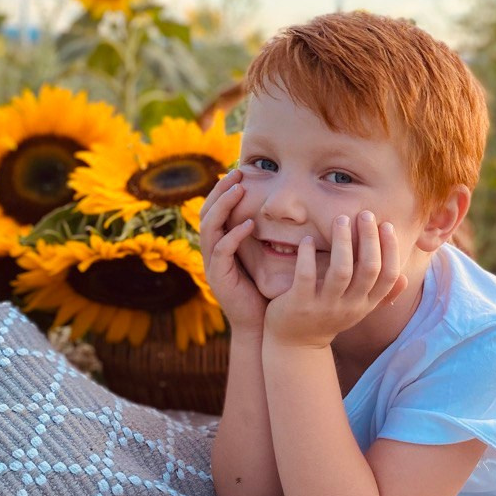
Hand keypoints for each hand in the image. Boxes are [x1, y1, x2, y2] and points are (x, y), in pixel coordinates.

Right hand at [199, 169, 266, 331]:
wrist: (261, 324)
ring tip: (239, 190)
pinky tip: (249, 224)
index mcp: (220, 243)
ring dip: (224, 206)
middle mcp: (211, 251)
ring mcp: (212, 264)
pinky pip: (222, 250)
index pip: (215, 209)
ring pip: (209, 227)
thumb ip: (267, 234)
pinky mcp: (219, 277)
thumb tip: (289, 208)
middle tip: (237, 172)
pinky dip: (233, 235)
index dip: (223, 189)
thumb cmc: (266, 289)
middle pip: (206, 212)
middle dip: (220, 190)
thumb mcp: (265, 256)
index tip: (240, 171)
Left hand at [264, 210, 407, 349]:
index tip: (386, 224)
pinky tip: (307, 240)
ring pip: (341, 271)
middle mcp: (349, 306)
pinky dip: (308, 255)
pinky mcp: (300, 305)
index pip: (388, 276)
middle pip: (368, 269)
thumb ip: (380, 295)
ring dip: (343, 242)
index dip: (391, 249)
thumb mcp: (357, 309)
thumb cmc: (328, 317)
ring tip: (340, 219)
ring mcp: (325, 306)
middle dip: (369, 238)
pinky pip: (307, 276)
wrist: (295, 345)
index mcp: (365, 304)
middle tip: (365, 214)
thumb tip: (405, 279)